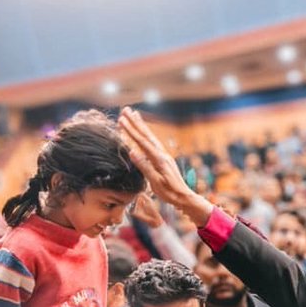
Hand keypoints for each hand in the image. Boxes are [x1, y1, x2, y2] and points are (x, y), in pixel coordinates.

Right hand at [118, 108, 213, 223]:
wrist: (184, 197)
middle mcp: (162, 154)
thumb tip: (132, 152)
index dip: (130, 130)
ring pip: (151, 136)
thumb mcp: (155, 182)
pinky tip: (144, 132)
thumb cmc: (169, 192)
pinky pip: (153, 142)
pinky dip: (146, 134)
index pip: (142, 142)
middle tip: (125, 109)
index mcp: (159, 159)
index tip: (121, 120)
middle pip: (146, 135)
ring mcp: (164, 155)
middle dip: (135, 122)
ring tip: (134, 114)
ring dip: (141, 125)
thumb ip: (144, 166)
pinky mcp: (165, 158)